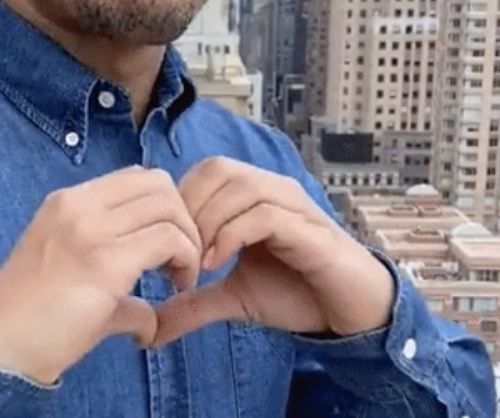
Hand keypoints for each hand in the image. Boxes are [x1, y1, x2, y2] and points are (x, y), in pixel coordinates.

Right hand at [0, 166, 201, 383]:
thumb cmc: (30, 313)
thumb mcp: (66, 267)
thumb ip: (110, 270)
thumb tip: (148, 316)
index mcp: (67, 200)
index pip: (135, 176)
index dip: (163, 203)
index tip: (166, 240)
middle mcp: (79, 205)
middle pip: (158, 183)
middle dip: (182, 216)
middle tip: (181, 256)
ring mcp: (92, 230)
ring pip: (168, 208)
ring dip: (189, 239)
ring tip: (180, 274)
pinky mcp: (107, 263)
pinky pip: (168, 240)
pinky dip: (186, 259)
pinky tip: (178, 285)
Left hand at [152, 157, 394, 345]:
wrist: (348, 313)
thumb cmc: (294, 293)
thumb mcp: (234, 297)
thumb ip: (194, 303)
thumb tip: (151, 331)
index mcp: (252, 193)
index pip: (204, 170)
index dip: (179, 200)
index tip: (167, 243)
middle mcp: (272, 188)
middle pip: (216, 168)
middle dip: (189, 207)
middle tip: (178, 250)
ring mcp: (293, 204)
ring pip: (239, 185)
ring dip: (209, 221)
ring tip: (197, 261)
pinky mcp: (309, 228)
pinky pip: (264, 213)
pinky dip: (232, 234)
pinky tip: (217, 263)